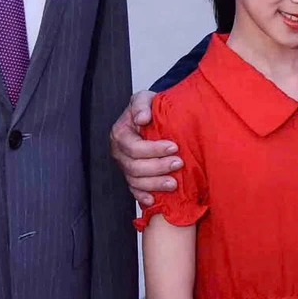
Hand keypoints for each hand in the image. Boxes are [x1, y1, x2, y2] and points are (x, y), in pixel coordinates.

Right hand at [110, 91, 175, 207]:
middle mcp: (119, 152)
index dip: (153, 150)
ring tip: (174, 183)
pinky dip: (143, 196)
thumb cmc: (149, 108)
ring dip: (155, 184)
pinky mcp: (131, 176)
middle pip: (134, 167)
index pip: (133, 147)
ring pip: (135, 181)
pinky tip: (154, 200)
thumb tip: (142, 118)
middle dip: (158, 167)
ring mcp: (124, 166)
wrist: (153, 116)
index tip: (174, 146)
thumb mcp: (145, 98)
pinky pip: (134, 190)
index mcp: (120, 133)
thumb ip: (141, 105)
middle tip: (178, 163)